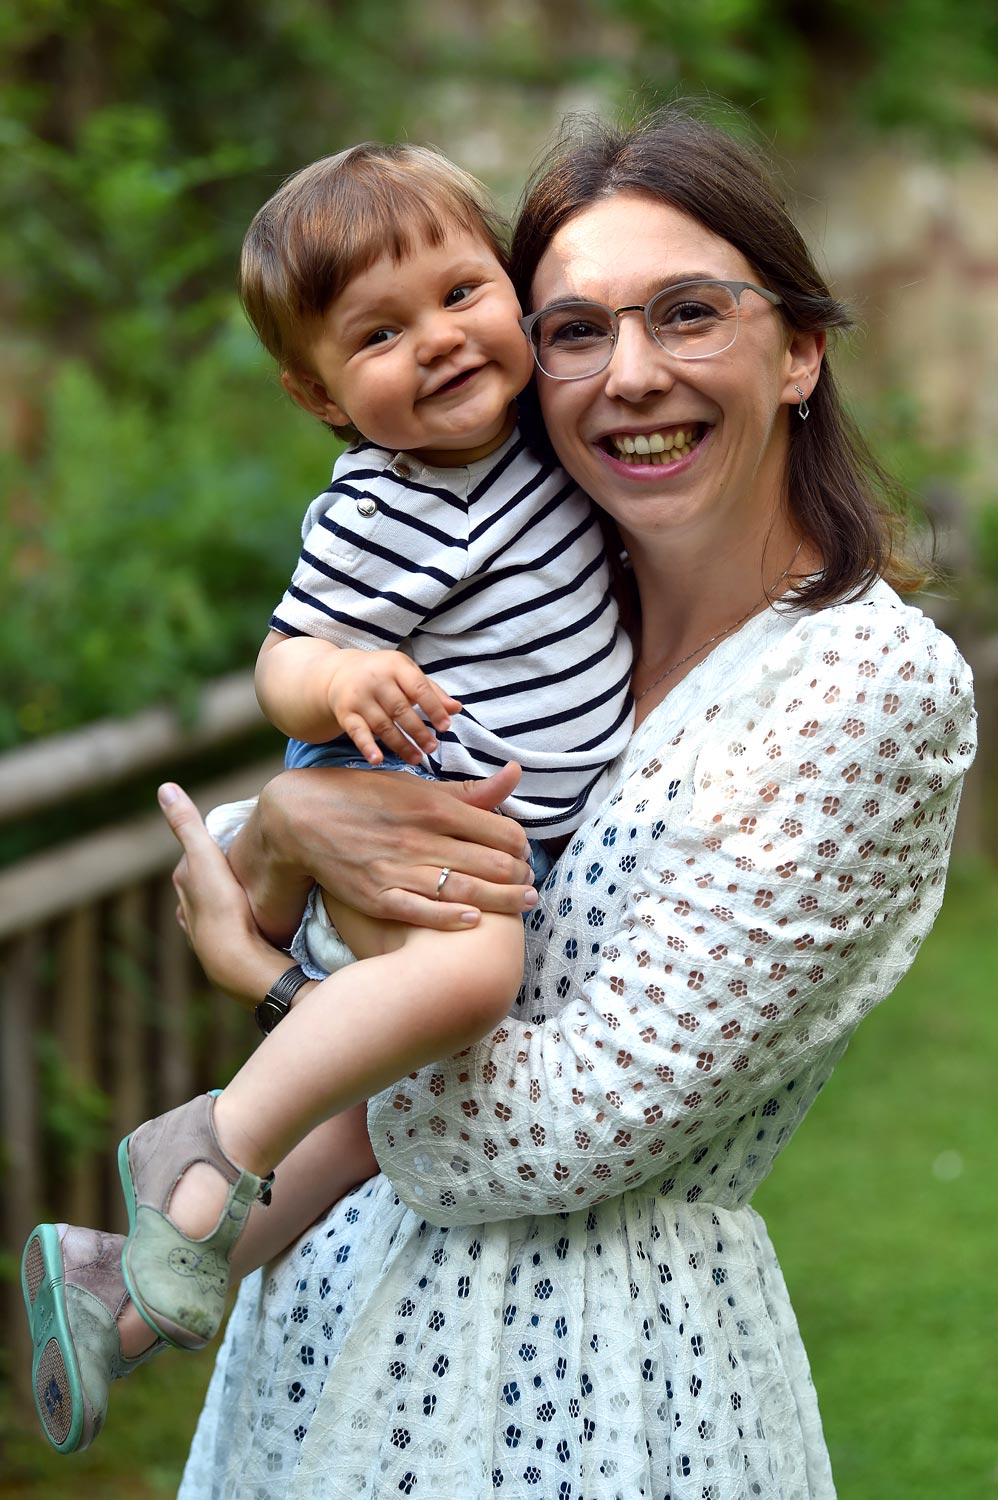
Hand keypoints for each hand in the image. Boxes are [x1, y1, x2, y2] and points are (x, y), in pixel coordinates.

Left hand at [158, 782, 293, 1008]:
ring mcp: (208, 933)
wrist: (240, 961)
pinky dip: (242, 918)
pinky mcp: (229, 950)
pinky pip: (235, 926)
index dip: (214, 843)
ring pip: (219, 906)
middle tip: (249, 857)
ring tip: (256, 886)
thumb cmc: (223, 906)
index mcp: (185, 886)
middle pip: (206, 881)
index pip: (196, 855)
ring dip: (232, 896)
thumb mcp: (204, 857)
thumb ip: (186, 824)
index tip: (234, 834)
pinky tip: (258, 918)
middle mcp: (190, 911)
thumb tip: (164, 787)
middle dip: (220, 869)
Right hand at [230, 761, 537, 932]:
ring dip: (504, 900)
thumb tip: (516, 774)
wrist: (300, 816)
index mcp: (434, 806)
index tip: (524, 853)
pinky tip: (476, 920)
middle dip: (520, 876)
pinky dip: (453, 918)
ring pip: (467, 891)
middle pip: (493, 864)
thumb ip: (467, 790)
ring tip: (525, 903)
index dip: (521, 846)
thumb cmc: (363, 796)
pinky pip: (422, 912)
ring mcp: (399, 870)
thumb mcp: (415, 785)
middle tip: (530, 884)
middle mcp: (421, 839)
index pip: (501, 831)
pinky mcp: (377, 896)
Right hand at [328, 648, 461, 765]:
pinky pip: (357, 732)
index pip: (418, 688)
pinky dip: (367, 747)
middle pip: (400, 709)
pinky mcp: (346, 713)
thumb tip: (456, 709)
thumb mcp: (407, 674)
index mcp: (396, 667)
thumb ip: (432, 692)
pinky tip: (377, 760)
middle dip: (418, 731)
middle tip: (432, 748)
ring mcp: (359, 697)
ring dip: (401, 744)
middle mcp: (376, 680)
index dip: (433, 708)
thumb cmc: (383, 675)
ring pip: (382, 725)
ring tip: (417, 758)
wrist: (339, 673)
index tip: (445, 727)